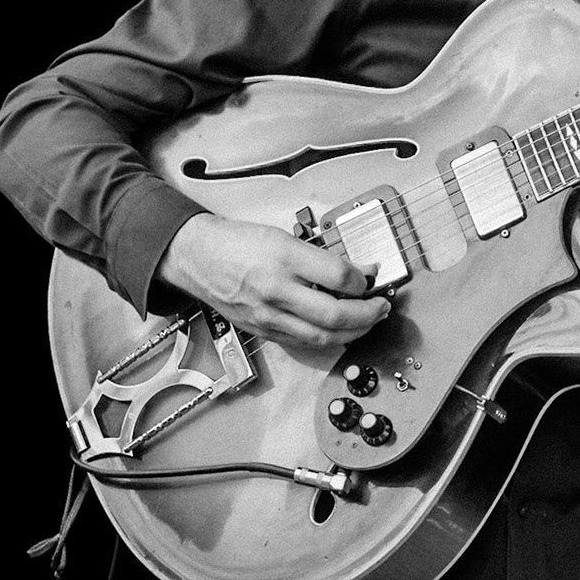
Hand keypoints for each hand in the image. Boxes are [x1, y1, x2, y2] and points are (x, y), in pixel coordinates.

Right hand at [158, 212, 389, 348]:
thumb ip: (323, 256)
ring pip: (321, 336)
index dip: (364, 281)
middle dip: (368, 314)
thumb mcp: (284, 236)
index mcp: (284, 256)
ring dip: (354, 332)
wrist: (197, 257)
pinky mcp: (262, 330)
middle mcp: (276, 289)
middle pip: (334, 314)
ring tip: (369, 321)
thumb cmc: (240, 242)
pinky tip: (341, 331)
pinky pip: (303, 342)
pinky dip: (328, 339)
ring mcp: (267, 314)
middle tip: (383, 307)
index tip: (372, 278)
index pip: (339, 276)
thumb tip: (360, 271)